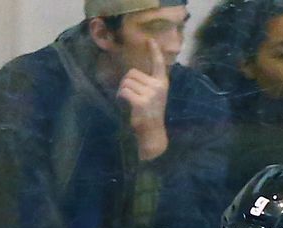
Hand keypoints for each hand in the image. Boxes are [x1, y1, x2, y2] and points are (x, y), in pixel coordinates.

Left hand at [120, 39, 170, 160]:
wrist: (152, 133)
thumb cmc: (149, 114)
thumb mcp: (153, 96)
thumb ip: (146, 84)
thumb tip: (130, 75)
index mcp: (162, 83)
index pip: (158, 64)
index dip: (154, 51)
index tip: (150, 40)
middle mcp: (158, 86)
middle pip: (132, 73)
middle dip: (127, 82)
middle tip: (129, 95)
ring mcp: (151, 94)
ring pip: (127, 81)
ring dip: (122, 89)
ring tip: (128, 100)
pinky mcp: (142, 102)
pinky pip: (124, 91)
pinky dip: (120, 96)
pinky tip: (124, 102)